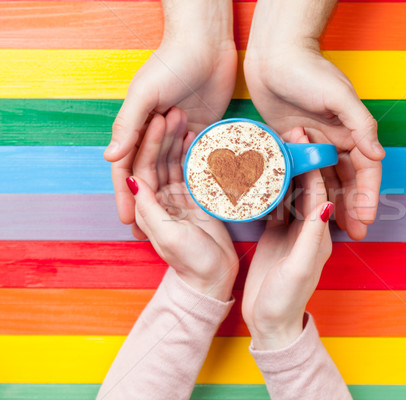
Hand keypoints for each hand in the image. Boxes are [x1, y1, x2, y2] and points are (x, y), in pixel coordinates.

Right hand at [105, 0, 236, 232]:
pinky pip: (196, 160)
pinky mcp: (202, 130)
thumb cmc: (171, 61)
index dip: (127, 196)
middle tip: (150, 235)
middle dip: (149, 205)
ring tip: (175, 224)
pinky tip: (200, 199)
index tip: (128, 223)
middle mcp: (156, 134)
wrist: (207, 43)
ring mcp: (180, 134)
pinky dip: (196, 178)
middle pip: (150, 176)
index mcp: (137, 126)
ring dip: (171, 196)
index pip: (128, 169)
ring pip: (173, 172)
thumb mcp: (145, 93)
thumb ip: (128, 126)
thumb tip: (110, 158)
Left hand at [126, 108, 238, 300]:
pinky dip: (192, 154)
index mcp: (147, 208)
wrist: (214, 278)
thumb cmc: (191, 261)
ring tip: (185, 118)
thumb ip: (149, 207)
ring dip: (176, 141)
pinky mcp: (194, 200)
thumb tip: (130, 179)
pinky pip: (190, 172)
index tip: (158, 121)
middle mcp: (158, 200)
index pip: (143, 168)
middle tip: (174, 112)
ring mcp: (177, 199)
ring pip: (173, 163)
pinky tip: (196, 137)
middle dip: (163, 136)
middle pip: (158, 161)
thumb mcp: (168, 235)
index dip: (149, 143)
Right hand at [242, 129, 333, 349]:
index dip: (312, 164)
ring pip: (290, 191)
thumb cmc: (286, 299)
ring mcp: (292, 230)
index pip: (319, 191)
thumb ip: (312, 237)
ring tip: (274, 143)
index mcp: (319, 235)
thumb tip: (325, 203)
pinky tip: (260, 171)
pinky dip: (269, 186)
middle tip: (289, 132)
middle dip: (300, 158)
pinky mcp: (275, 234)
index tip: (303, 139)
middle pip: (306, 186)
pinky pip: (274, 204)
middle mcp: (309, 228)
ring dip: (285, 168)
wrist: (269, 323)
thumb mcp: (299, 267)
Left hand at [244, 1, 383, 240]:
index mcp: (351, 131)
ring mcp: (313, 144)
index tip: (366, 219)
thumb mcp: (338, 96)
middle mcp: (335, 141)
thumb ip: (361, 125)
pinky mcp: (291, 145)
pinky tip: (300, 209)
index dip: (368, 195)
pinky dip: (303, 191)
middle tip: (353, 234)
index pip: (366, 170)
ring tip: (330, 230)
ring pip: (325, 182)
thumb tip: (379, 154)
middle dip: (352, 207)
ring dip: (329, 204)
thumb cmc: (308, 70)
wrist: (273, 57)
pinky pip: (300, 174)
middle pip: (347, 181)